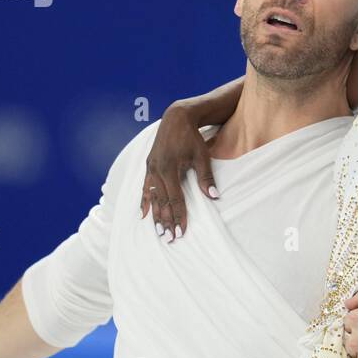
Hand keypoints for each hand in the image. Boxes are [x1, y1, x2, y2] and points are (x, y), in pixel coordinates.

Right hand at [140, 104, 218, 242]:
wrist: (176, 118)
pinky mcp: (148, 165)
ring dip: (155, 215)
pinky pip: (144, 187)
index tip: (181, 232)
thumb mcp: (202, 156)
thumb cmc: (192, 138)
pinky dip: (144, 201)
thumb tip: (215, 197)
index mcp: (170, 168)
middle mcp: (157, 170)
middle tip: (169, 239)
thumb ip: (206, 177)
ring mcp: (150, 167)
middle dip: (165, 221)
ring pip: (151, 197)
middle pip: (161, 202)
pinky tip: (143, 214)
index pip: (175, 199)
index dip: (178, 216)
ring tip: (158, 232)